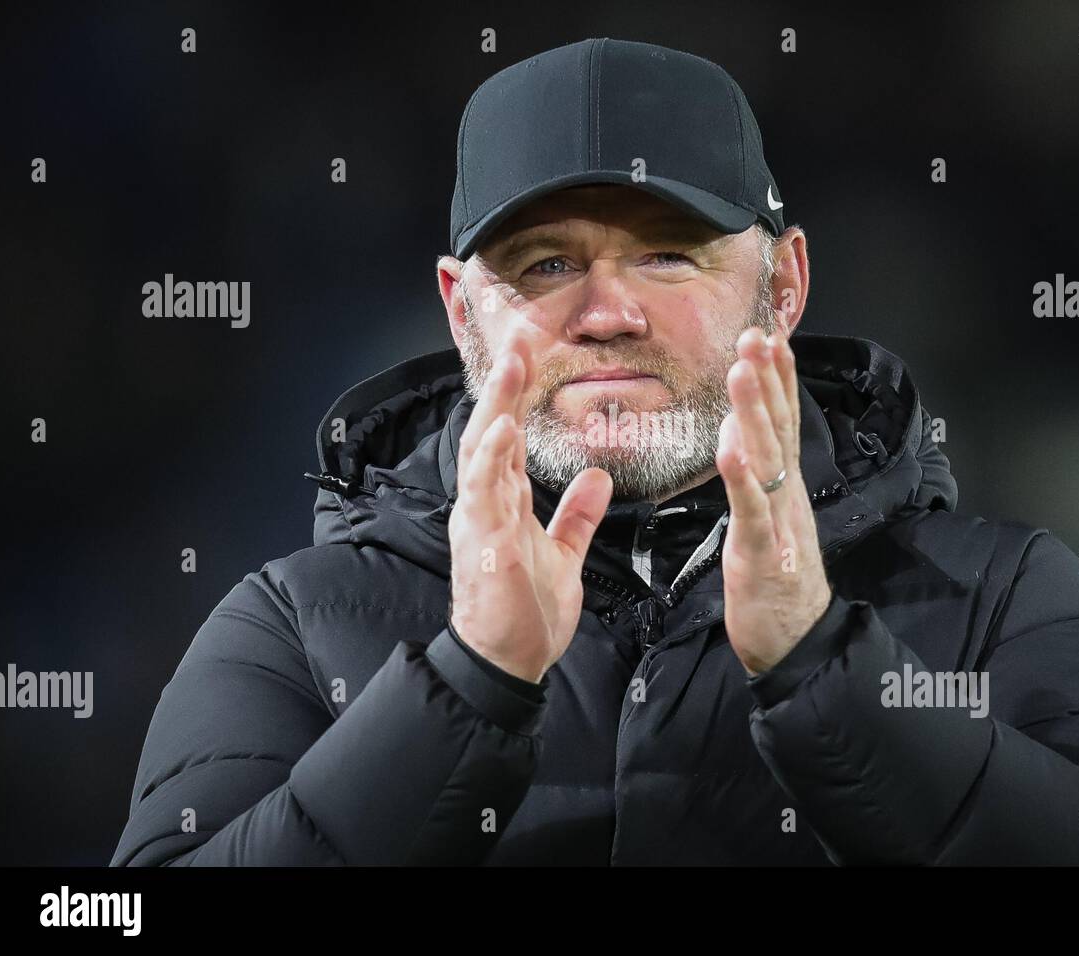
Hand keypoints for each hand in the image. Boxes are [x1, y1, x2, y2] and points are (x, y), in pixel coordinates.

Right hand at [448, 333, 613, 682]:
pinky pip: (483, 490)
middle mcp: (487, 502)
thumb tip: (597, 476)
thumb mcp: (564, 554)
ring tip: (509, 363)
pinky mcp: (483, 540)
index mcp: (505, 502)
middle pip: (493, 429)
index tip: (531, 354)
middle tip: (519, 339)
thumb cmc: (527, 612)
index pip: (512, 437)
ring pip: (483, 448)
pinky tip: (503, 426)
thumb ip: (576, 514)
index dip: (519, 395)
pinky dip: (491, 456)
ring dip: (495, 404)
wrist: (509, 661)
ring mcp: (481, 518)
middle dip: (504, 385)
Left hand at [715, 327, 831, 675]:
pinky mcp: (761, 552)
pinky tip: (731, 448)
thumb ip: (759, 480)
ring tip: (742, 370)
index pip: (783, 422)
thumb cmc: (779, 584)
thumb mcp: (768, 522)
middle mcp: (787, 496)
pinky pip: (751, 509)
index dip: (778, 378)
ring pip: (767, 457)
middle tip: (757, 333)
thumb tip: (741, 434)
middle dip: (768, 378)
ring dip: (754, 411)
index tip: (771, 334)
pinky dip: (743, 477)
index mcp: (786, 488)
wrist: (799, 642)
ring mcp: (777, 521)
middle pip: (779, 428)